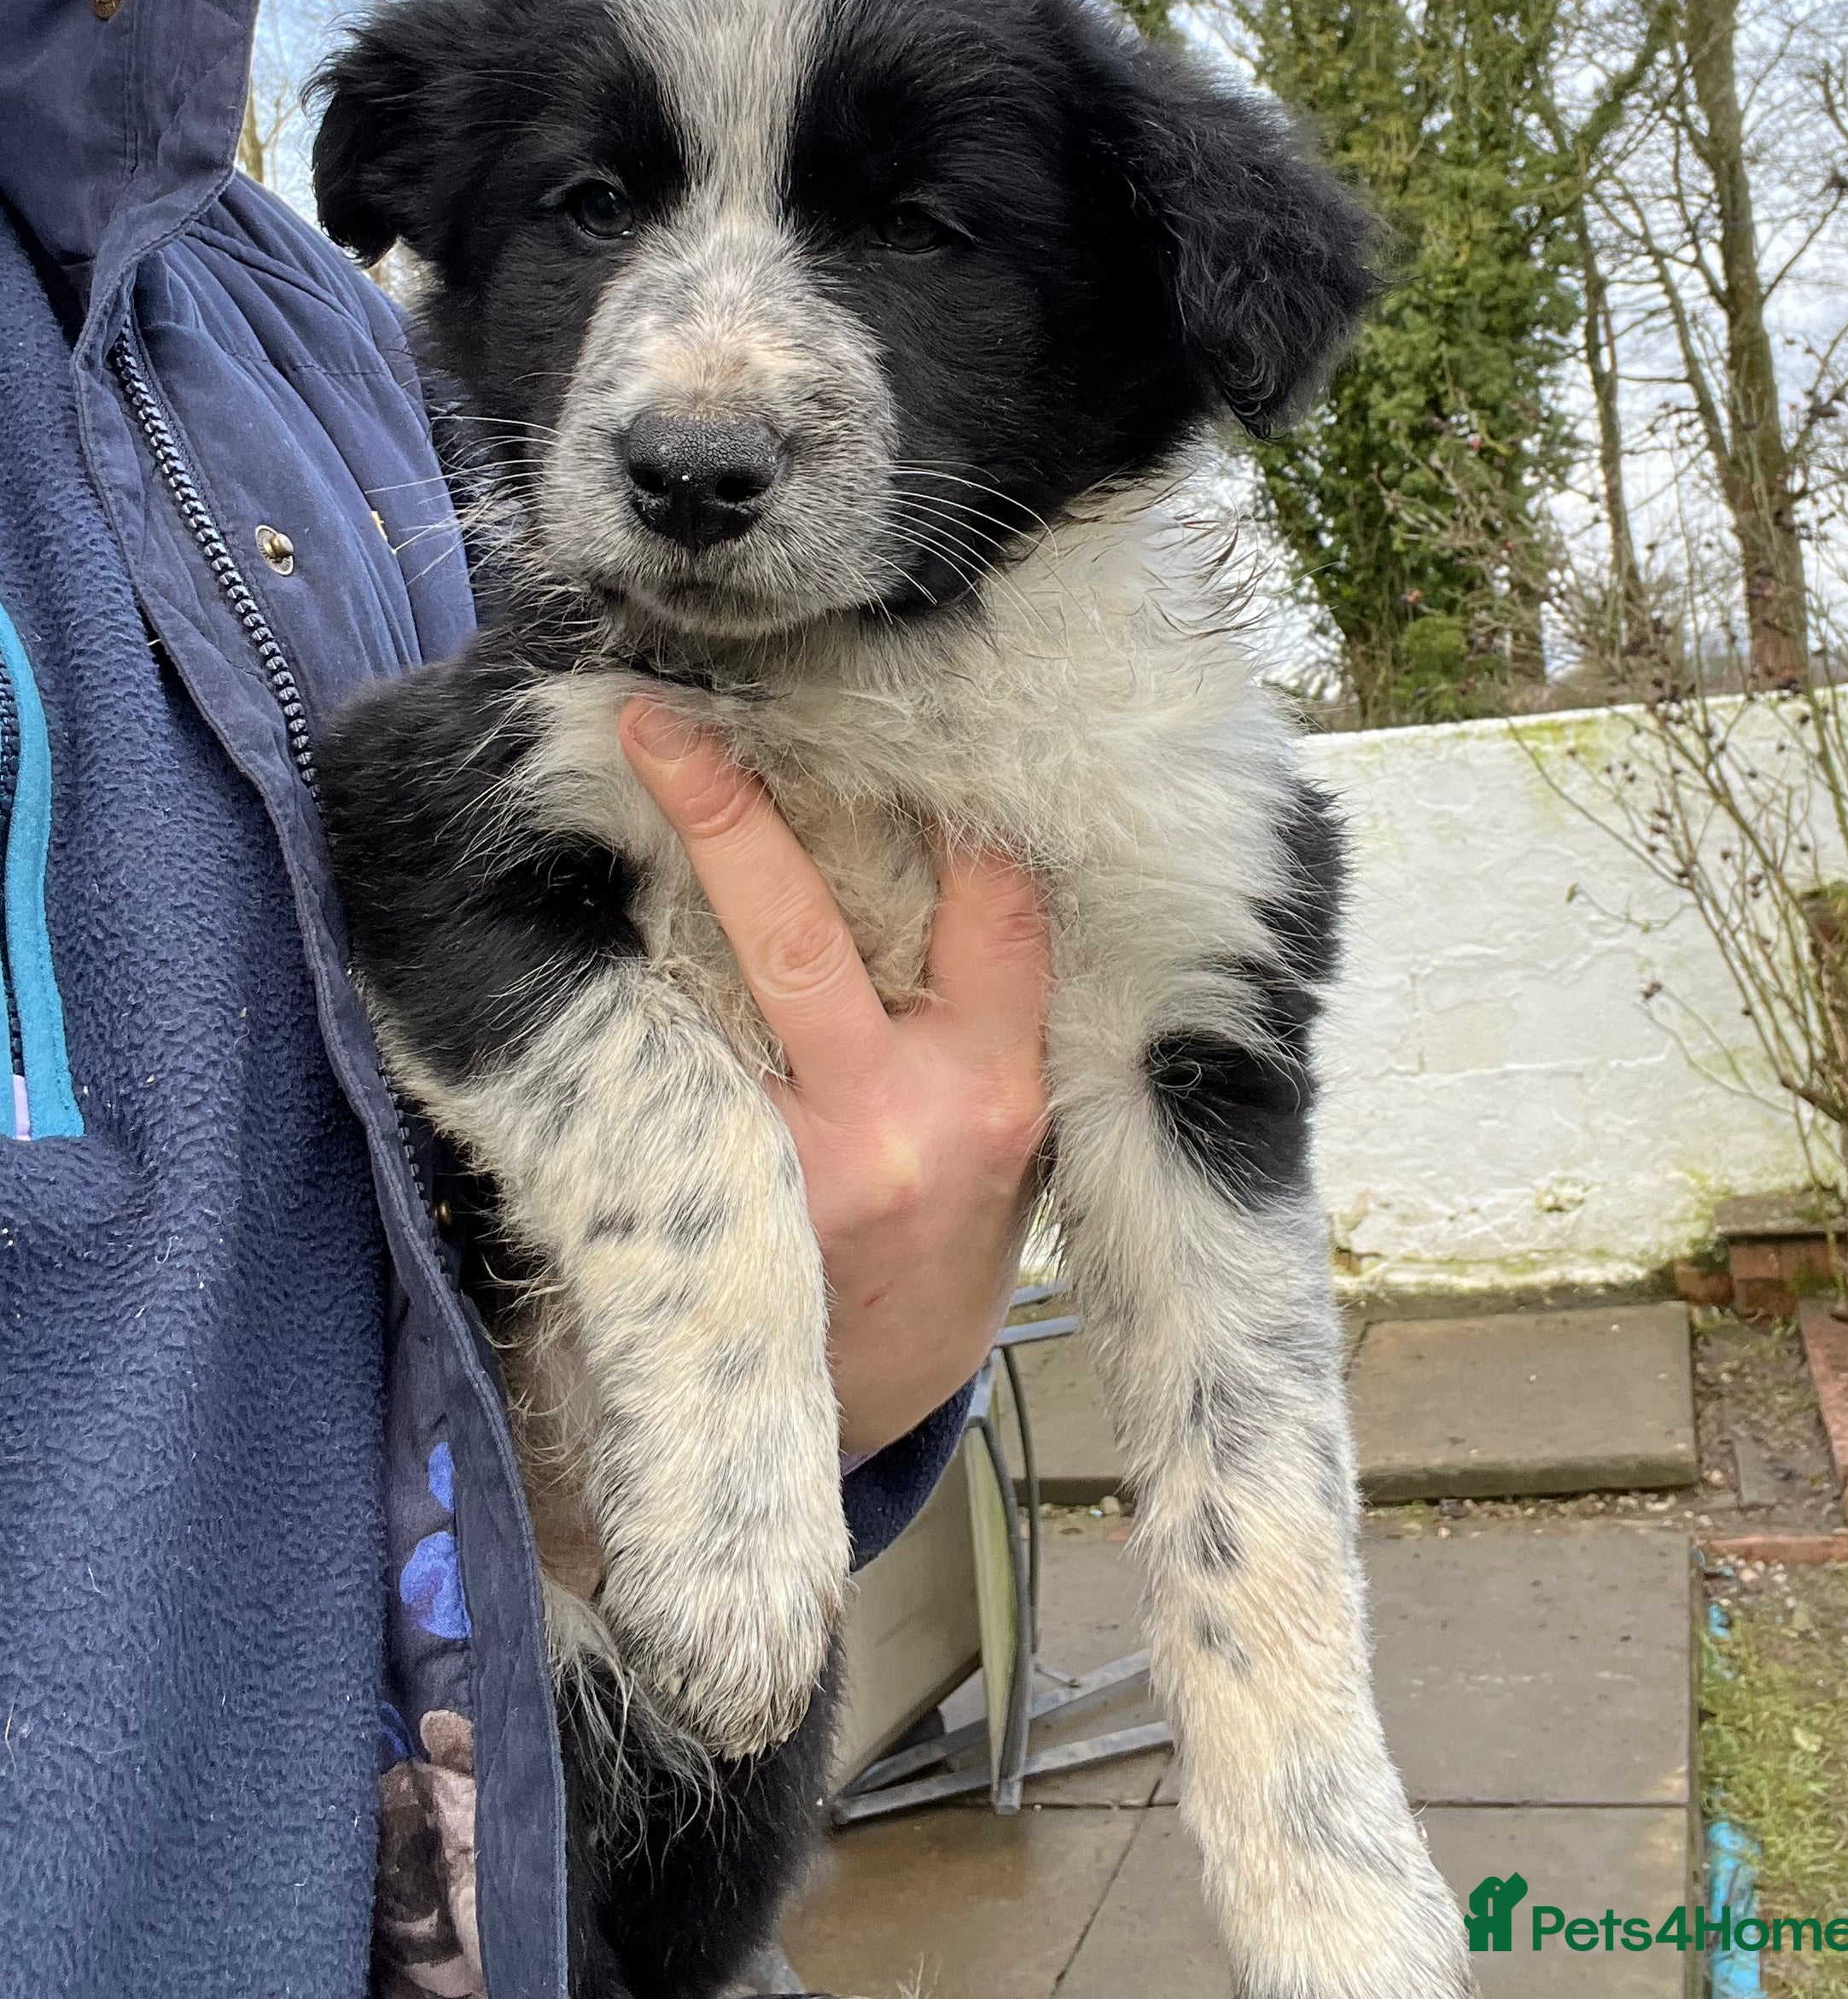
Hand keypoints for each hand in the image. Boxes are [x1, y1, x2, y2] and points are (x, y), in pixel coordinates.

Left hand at [619, 701, 1052, 1459]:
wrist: (879, 1393)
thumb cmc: (951, 1232)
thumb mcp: (1013, 1127)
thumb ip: (989, 1005)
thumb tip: (954, 831)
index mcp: (999, 1085)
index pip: (996, 909)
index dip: (952, 798)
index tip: (900, 701)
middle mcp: (903, 1116)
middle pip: (803, 933)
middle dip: (729, 817)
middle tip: (658, 719)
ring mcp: (798, 1162)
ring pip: (711, 993)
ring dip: (658, 880)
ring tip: (605, 777)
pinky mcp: (718, 1200)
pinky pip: (667, 1065)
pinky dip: (631, 984)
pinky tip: (586, 907)